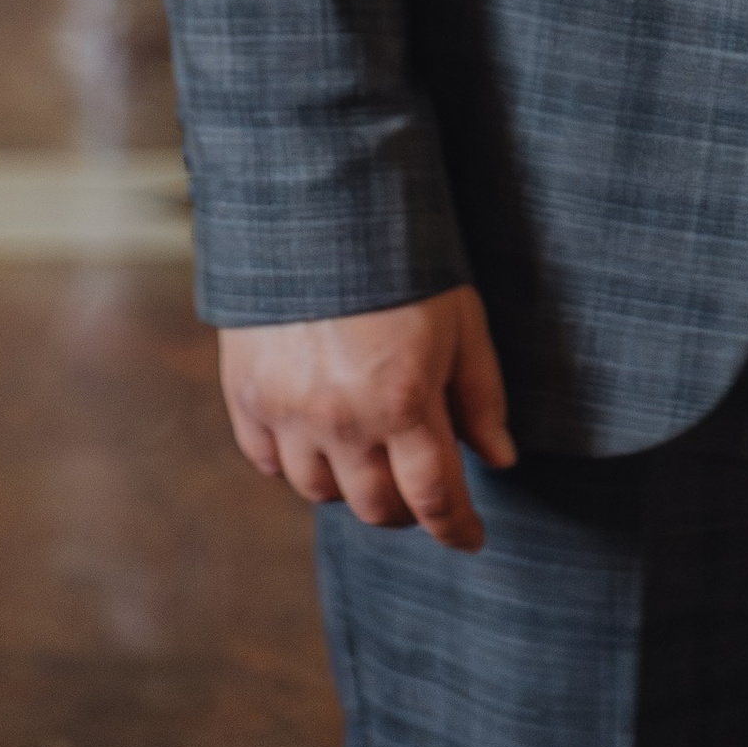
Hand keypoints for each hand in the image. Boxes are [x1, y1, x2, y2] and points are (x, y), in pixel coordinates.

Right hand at [218, 285, 515, 553]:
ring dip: (353, 488)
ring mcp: (286, 412)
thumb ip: (481, 396)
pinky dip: (297, 464)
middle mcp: (340, 420)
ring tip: (374, 460)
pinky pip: (268, 462)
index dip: (456, 528)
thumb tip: (501, 460)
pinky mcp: (245, 396)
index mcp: (402, 401)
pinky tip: (322, 443)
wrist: (318, 206)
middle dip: (408, 511)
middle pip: (375, 506)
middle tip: (424, 494)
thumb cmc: (404, 259)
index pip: (433, 496)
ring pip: (319, 493)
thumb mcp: (463, 320)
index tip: (471, 540)